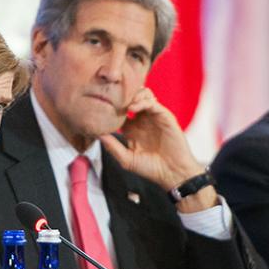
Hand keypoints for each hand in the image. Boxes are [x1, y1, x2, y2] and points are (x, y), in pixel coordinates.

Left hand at [100, 88, 217, 211]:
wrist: (172, 173)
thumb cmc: (150, 168)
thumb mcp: (126, 159)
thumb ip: (112, 146)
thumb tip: (96, 134)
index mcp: (132, 129)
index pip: (119, 112)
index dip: (111, 108)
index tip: (100, 109)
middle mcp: (143, 121)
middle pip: (131, 99)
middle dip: (121, 97)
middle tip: (111, 102)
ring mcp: (153, 117)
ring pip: (142, 96)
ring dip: (132, 97)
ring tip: (123, 105)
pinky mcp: (164, 116)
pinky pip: (152, 102)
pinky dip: (142, 102)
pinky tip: (132, 109)